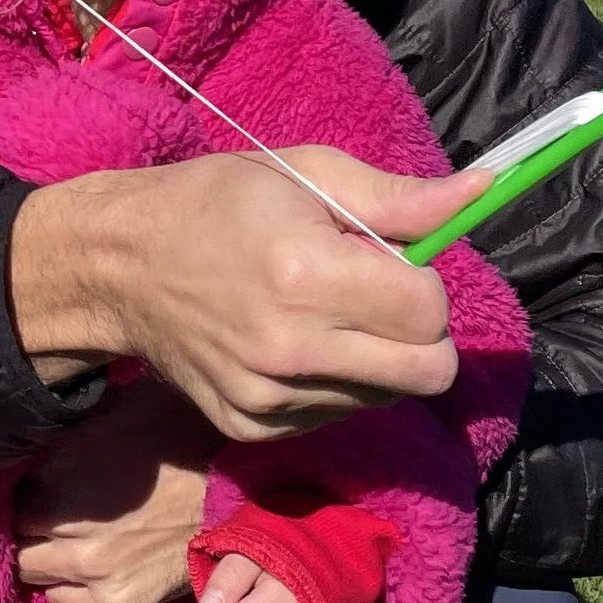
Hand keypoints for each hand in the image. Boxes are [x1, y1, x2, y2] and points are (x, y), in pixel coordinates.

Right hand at [6, 146, 488, 443]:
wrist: (119, 266)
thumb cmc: (218, 204)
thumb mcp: (306, 175)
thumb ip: (400, 198)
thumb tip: (482, 192)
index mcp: (307, 275)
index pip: (431, 313)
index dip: (423, 284)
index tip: (388, 263)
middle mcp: (291, 348)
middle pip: (428, 373)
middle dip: (420, 335)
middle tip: (376, 299)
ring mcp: (268, 397)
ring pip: (384, 397)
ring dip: (376, 360)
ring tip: (322, 316)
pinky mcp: (250, 426)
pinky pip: (336, 415)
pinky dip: (333, 383)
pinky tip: (293, 345)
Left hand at [14, 376, 213, 602]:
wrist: (231, 486)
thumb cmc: (171, 437)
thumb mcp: (104, 416)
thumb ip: (58, 442)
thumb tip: (27, 452)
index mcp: (60, 476)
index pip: (11, 497)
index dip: (29, 490)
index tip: (43, 488)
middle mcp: (69, 527)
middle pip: (19, 535)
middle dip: (33, 525)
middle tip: (58, 516)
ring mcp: (94, 569)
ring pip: (35, 571)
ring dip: (47, 556)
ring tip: (72, 542)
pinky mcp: (119, 602)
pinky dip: (68, 588)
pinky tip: (83, 571)